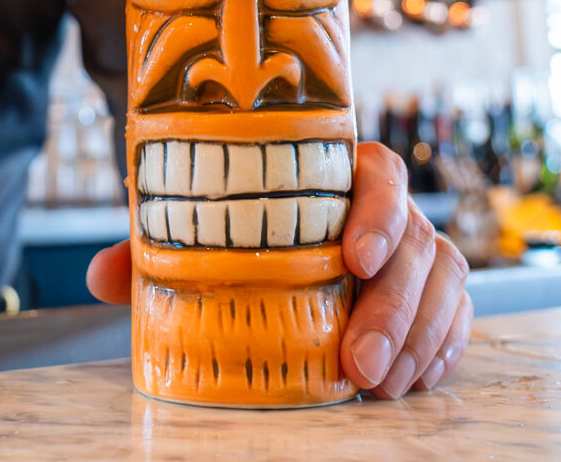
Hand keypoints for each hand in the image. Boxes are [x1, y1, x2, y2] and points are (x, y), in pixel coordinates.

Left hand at [86, 141, 472, 397]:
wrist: (278, 258)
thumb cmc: (242, 238)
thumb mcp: (200, 238)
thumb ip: (157, 251)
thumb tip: (102, 275)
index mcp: (340, 174)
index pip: (379, 173)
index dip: (377, 212)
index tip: (352, 259)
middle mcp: (391, 209)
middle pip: (417, 242)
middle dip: (393, 306)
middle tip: (359, 363)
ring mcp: (422, 252)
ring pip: (445, 282)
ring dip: (417, 338)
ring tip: (379, 386)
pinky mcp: (441, 296)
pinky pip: (458, 318)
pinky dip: (440, 351)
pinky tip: (411, 383)